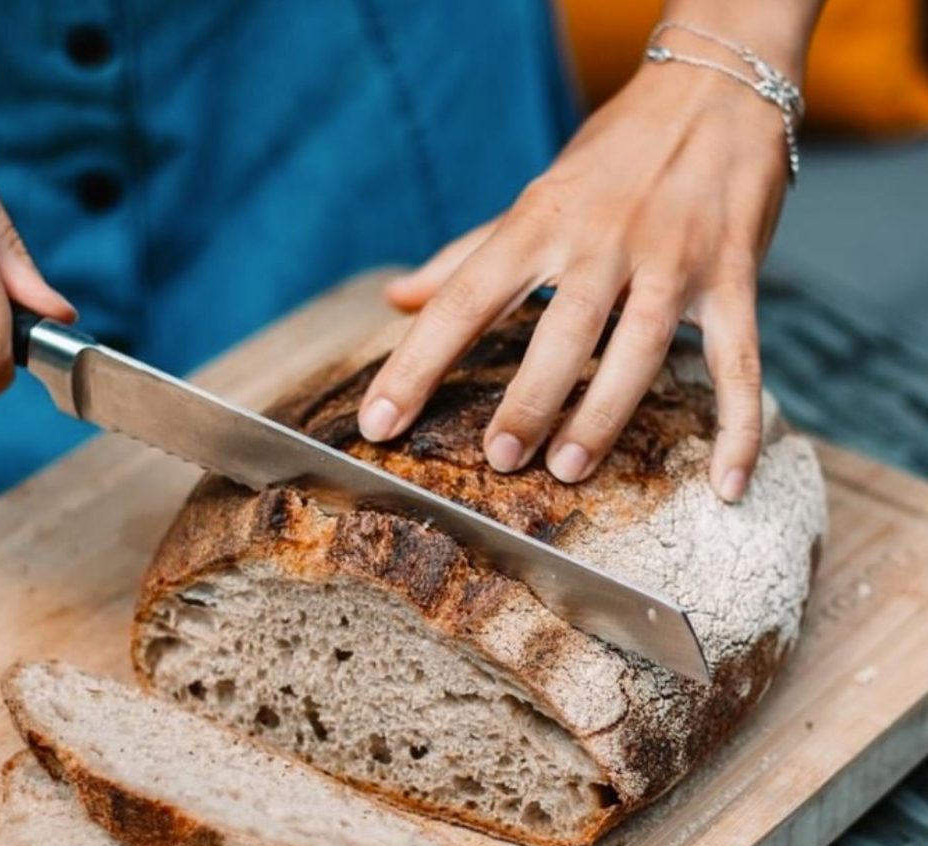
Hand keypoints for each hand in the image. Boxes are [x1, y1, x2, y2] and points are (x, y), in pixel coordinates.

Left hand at [359, 59, 789, 501]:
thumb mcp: (532, 197)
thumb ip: (464, 256)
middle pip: (562, 329)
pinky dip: (739, 426)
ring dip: (605, 413)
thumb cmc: (611, 154)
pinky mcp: (734, 277)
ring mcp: (674, 260)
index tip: (380, 422)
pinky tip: (727, 484)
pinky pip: (740, 362)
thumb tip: (395, 298)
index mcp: (541, 221)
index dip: (417, 363)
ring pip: (640, 347)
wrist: (715, 86)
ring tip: (570, 468)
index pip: (466, 299)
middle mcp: (605, 240)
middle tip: (499, 458)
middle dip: (529, 399)